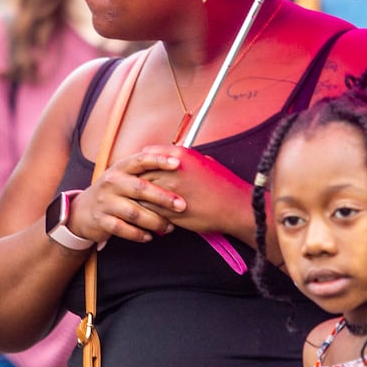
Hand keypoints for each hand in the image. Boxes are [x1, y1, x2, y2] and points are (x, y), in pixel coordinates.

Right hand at [66, 150, 185, 245]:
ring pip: (134, 213)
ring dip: (155, 221)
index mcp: (120, 168)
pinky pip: (124, 229)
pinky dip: (139, 234)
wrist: (83, 210)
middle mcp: (111, 182)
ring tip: (168, 227)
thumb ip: (144, 171)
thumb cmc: (112, 191)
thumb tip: (177, 164)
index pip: (140, 160)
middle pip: (140, 188)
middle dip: (163, 197)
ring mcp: (105, 202)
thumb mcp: (123, 175)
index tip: (177, 163)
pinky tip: (149, 236)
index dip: (159, 160)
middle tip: (181, 205)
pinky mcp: (102, 220)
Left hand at [136, 144, 252, 239]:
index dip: (141, 162)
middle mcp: (172, 171)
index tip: (139, 168)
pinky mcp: (171, 211)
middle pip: (140, 172)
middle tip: (131, 185)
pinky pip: (149, 210)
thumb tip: (165, 158)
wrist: (235, 206)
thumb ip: (181, 158)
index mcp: (179, 155)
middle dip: (135, 179)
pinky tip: (147, 212)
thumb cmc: (221, 183)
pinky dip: (146, 211)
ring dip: (138, 196)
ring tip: (136, 199)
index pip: (146, 154)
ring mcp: (170, 191)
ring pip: (141, 192)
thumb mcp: (202, 160)